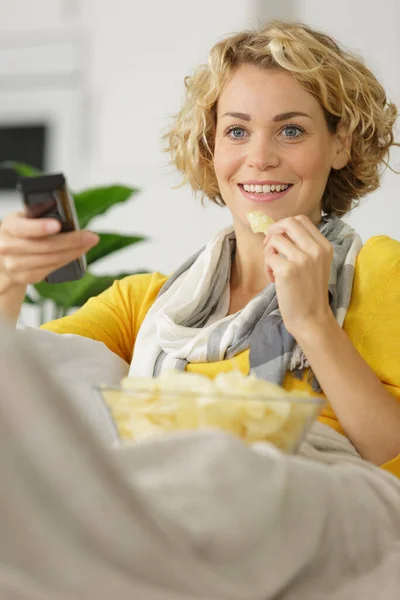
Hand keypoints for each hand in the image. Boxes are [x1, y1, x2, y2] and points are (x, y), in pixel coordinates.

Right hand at [0, 211, 98, 290]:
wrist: (5, 256)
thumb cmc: (19, 233)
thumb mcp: (23, 219)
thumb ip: (37, 215)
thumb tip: (64, 212)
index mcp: (9, 227)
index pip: (24, 228)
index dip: (41, 227)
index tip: (57, 225)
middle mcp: (8, 247)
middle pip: (45, 246)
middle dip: (72, 241)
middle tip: (91, 236)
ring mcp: (16, 265)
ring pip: (52, 259)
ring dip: (75, 251)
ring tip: (89, 243)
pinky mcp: (26, 277)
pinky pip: (52, 268)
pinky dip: (68, 259)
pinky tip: (78, 252)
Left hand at [263, 215, 333, 336]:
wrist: (311, 318)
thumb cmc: (309, 292)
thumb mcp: (315, 264)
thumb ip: (303, 246)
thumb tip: (278, 230)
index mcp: (324, 246)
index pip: (301, 220)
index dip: (284, 225)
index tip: (278, 238)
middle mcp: (315, 250)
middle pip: (287, 223)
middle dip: (273, 231)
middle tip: (269, 246)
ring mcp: (302, 259)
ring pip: (275, 240)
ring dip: (268, 253)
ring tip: (274, 269)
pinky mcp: (287, 270)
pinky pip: (268, 257)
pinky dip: (267, 267)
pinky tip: (274, 280)